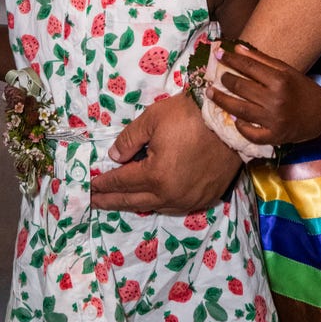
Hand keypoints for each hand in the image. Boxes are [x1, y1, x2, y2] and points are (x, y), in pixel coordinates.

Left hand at [90, 92, 241, 213]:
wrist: (230, 121)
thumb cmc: (189, 116)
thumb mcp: (153, 120)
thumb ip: (129, 140)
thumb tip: (114, 157)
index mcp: (156, 176)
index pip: (122, 182)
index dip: (104, 183)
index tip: (90, 186)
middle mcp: (171, 195)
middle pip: (134, 200)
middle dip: (111, 200)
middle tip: (95, 200)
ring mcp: (189, 200)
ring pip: (155, 206)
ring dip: (135, 202)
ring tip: (119, 200)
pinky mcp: (204, 198)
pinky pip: (175, 205)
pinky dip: (159, 202)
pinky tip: (152, 198)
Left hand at [207, 42, 320, 145]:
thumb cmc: (301, 89)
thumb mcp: (285, 70)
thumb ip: (261, 59)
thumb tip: (237, 48)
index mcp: (280, 80)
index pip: (249, 67)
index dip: (231, 60)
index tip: (218, 54)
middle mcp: (276, 100)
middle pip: (241, 88)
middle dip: (225, 80)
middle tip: (216, 77)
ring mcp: (274, 120)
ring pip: (240, 110)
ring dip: (222, 101)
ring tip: (211, 93)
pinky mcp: (274, 136)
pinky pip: (251, 133)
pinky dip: (240, 126)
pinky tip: (233, 118)